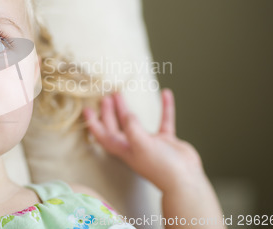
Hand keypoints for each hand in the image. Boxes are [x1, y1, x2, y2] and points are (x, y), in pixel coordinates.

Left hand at [83, 89, 204, 192]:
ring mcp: (150, 143)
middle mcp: (134, 146)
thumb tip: (127, 114)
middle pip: (116, 126)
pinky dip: (165, 107)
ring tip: (121, 93)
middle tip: (106, 97)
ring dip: (127, 109)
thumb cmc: (161, 167)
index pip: (103, 136)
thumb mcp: (142, 145)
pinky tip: (166, 93)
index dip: (93, 124)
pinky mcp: (166, 141)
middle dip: (109, 112)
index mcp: (123, 149)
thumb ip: (132, 128)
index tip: (86, 110)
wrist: (186, 180)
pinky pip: (163, 120)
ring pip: (134, 122)